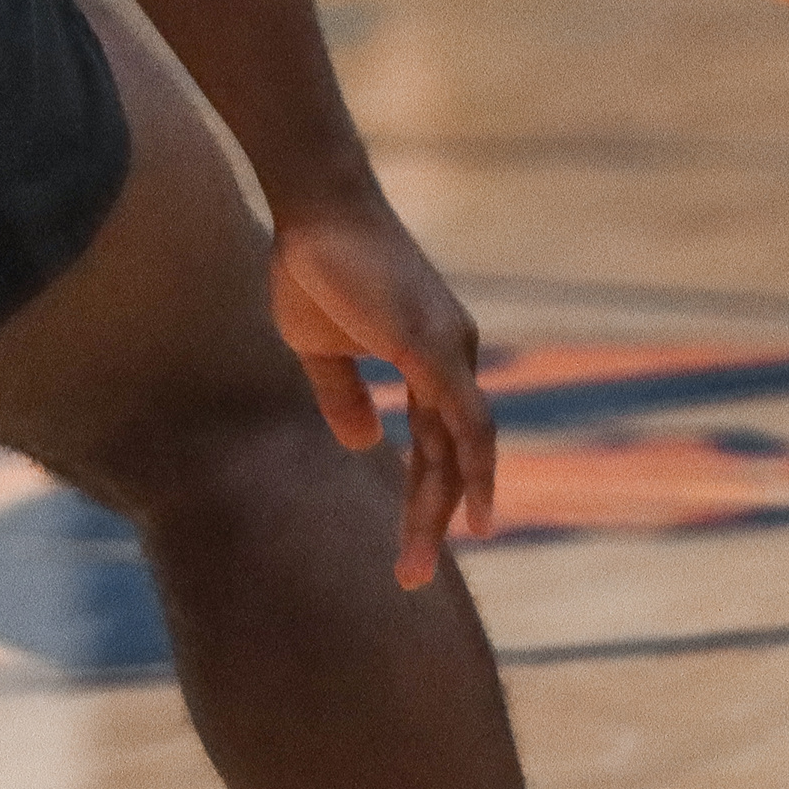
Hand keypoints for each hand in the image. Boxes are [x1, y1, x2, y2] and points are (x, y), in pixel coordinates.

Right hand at [270, 200, 499, 589]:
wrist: (317, 212)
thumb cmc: (317, 268)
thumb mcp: (323, 349)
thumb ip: (344, 395)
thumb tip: (364, 443)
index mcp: (434, 360)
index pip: (440, 443)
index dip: (430, 493)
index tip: (415, 543)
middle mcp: (456, 357)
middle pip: (455, 455)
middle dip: (435, 517)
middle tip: (409, 576)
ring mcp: (452, 350)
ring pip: (461, 447)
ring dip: (444, 507)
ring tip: (421, 560)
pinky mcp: (435, 345)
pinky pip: (463, 416)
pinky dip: (471, 462)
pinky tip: (466, 506)